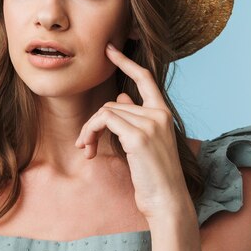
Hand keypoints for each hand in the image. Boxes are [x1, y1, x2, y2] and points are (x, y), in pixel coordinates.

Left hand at [74, 43, 190, 220]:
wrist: (167, 202)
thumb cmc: (154, 176)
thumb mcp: (145, 142)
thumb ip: (135, 117)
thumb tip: (121, 96)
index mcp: (163, 113)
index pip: (145, 78)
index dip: (126, 61)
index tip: (110, 49)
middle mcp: (159, 114)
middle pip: (113, 103)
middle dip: (93, 123)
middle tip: (84, 145)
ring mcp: (150, 123)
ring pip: (105, 112)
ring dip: (88, 131)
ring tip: (86, 149)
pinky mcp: (139, 136)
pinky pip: (103, 120)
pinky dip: (90, 132)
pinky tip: (89, 150)